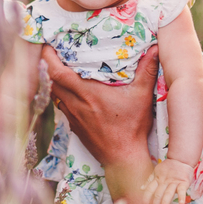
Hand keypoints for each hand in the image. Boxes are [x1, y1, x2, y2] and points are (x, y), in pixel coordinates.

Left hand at [40, 44, 157, 168]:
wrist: (123, 158)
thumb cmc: (132, 128)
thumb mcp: (142, 96)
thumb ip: (147, 71)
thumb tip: (155, 49)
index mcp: (87, 93)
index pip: (57, 72)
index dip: (47, 57)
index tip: (47, 45)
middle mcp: (75, 103)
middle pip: (50, 80)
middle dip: (47, 64)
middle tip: (52, 51)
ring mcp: (72, 116)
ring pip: (54, 94)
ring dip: (52, 80)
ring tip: (57, 67)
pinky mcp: (74, 125)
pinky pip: (60, 105)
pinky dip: (59, 95)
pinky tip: (68, 91)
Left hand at [141, 159, 192, 203]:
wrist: (181, 158)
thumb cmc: (168, 167)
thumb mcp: (156, 171)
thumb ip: (149, 180)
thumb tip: (141, 188)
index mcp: (157, 179)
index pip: (149, 190)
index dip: (146, 198)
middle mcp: (164, 181)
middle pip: (158, 194)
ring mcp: (174, 182)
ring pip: (168, 193)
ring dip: (165, 202)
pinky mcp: (183, 182)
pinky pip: (182, 189)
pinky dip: (181, 196)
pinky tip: (180, 203)